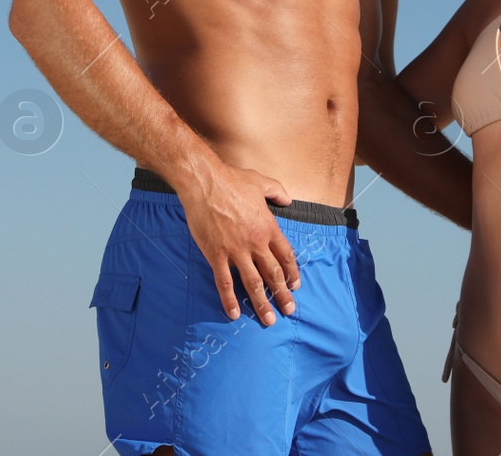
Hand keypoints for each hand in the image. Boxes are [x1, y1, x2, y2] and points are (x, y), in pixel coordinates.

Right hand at [178, 164, 300, 324]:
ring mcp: (236, 251)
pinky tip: (235, 313)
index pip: (286, 256)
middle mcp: (256, 243)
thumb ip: (277, 191)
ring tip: (268, 320)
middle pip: (274, 274)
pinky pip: (224, 282)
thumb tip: (288, 199)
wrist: (204, 183)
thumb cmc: (231, 180)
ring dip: (262, 303)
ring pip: (253, 283)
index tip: (295, 286)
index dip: (292, 273)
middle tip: (289, 310)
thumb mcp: (260, 182)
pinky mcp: (216, 255)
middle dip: (283, 294)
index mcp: (268, 227)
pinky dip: (230, 300)